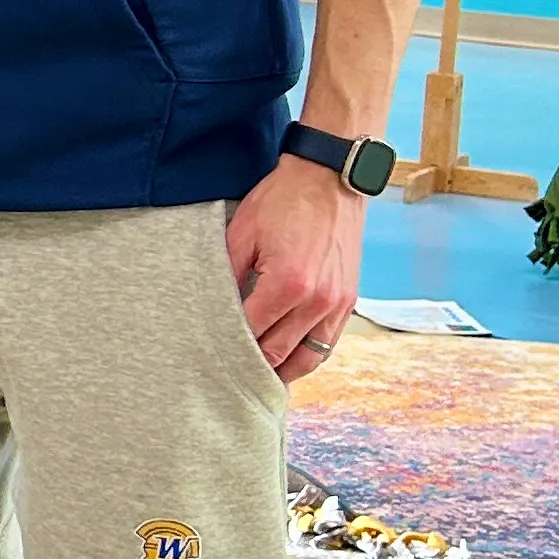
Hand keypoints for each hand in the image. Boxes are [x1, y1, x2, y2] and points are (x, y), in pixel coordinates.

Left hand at [223, 153, 364, 381]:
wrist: (329, 179)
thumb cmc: (282, 201)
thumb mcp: (242, 233)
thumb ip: (227, 276)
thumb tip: (212, 310)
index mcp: (287, 284)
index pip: (251, 333)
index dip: (227, 347)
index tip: (209, 356)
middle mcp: (317, 301)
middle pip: (278, 353)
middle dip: (252, 365)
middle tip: (226, 375)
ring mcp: (337, 304)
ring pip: (308, 358)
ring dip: (283, 370)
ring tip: (258, 379)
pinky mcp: (349, 300)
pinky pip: (327, 344)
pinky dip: (307, 356)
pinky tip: (288, 361)